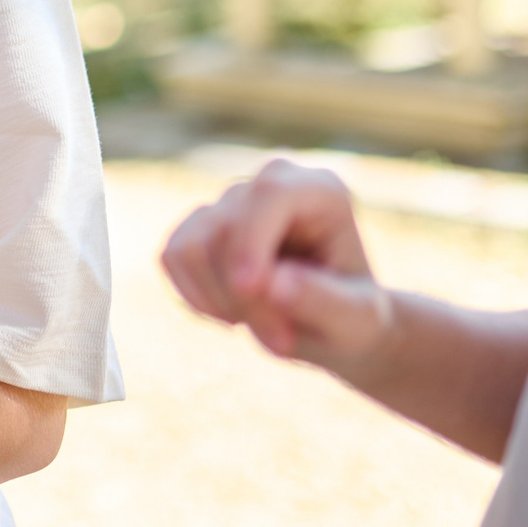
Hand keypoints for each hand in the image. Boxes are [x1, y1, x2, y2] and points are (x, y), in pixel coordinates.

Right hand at [162, 159, 397, 376]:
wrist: (334, 326)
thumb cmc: (354, 321)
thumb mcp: (356, 322)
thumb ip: (323, 301)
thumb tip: (272, 283)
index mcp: (319, 191)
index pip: (270, 193)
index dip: (250, 239)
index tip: (248, 290)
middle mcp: (271, 185)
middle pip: (225, 228)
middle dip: (243, 295)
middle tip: (282, 341)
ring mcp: (231, 203)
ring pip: (191, 246)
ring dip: (219, 300)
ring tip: (261, 325)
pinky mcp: (199, 226)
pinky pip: (171, 257)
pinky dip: (195, 296)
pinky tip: (232, 313)